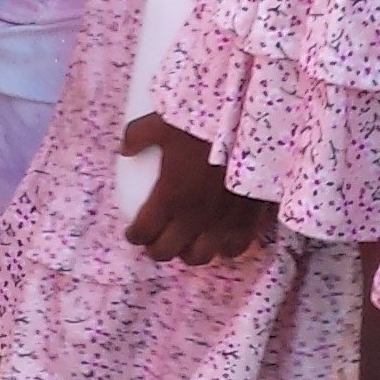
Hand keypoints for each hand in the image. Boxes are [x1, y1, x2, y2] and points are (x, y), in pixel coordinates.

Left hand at [120, 115, 273, 262]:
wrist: (253, 123)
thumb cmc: (206, 122)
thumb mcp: (164, 122)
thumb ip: (139, 135)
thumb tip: (126, 149)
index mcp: (168, 198)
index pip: (143, 232)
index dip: (134, 235)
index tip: (134, 231)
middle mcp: (193, 218)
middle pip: (167, 252)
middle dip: (156, 249)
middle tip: (155, 240)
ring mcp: (222, 224)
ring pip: (199, 257)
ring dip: (187, 253)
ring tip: (186, 242)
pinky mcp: (248, 222)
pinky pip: (234, 249)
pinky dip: (223, 248)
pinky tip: (220, 239)